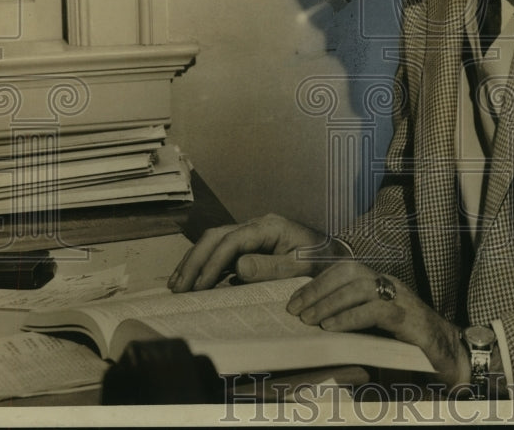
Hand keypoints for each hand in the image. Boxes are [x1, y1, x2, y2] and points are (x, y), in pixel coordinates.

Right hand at [168, 213, 345, 292]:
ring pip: (214, 241)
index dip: (213, 262)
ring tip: (177, 285)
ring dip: (194, 261)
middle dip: (195, 261)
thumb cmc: (322, 262)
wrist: (336, 257)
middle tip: (179, 288)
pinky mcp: (250, 245)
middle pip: (216, 236)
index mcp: (270, 226)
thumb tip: (238, 266)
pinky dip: (204, 264)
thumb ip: (272, 267)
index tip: (199, 286)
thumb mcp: (301, 267)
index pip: (232, 240)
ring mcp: (252, 233)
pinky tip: (192, 280)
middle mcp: (257, 225)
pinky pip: (220, 250)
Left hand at [285, 262, 470, 389]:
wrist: (449, 354)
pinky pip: (374, 310)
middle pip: (348, 272)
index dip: (317, 282)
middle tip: (295, 310)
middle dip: (317, 288)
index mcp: (379, 284)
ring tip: (309, 320)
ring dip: (329, 302)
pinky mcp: (408, 317)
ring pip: (359, 287)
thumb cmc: (408, 345)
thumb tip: (316, 331)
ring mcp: (400, 298)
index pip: (343, 270)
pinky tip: (331, 329)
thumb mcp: (374, 331)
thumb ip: (352, 326)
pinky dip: (349, 317)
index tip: (294, 300)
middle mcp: (389, 284)